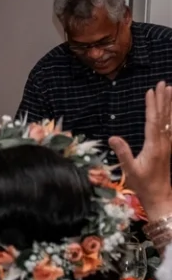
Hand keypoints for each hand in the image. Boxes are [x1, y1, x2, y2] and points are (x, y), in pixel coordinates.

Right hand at [109, 82, 171, 222]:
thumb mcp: (130, 170)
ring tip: (171, 90)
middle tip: (164, 83)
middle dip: (164, 99)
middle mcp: (164, 143)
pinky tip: (171, 113)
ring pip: (170, 121)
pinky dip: (171, 117)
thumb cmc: (143, 185)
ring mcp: (168, 145)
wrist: (161, 197)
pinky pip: (171, 128)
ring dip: (170, 105)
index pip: (153, 121)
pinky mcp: (169, 148)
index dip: (153, 105)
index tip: (151, 91)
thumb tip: (112, 137)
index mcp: (154, 146)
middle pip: (164, 117)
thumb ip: (123, 153)